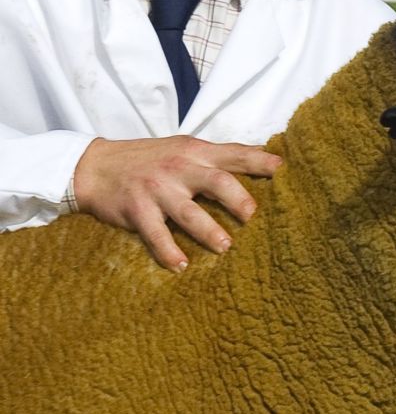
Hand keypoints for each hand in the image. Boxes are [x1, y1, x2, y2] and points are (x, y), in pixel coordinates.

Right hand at [70, 136, 283, 271]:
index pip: (234, 154)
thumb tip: (263, 156)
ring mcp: (157, 190)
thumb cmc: (149, 158)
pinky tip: (181, 265)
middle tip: (253, 216)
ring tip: (225, 247)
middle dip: (238, 199)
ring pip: (188, 212)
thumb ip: (218, 154)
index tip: (282, 171)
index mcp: (195, 152)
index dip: (259, 161)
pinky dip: (168, 251)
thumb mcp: (183, 147)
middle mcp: (179, 169)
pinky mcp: (136, 210)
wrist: (95, 166)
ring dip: (208, 230)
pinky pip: (155, 234)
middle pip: (216, 181)